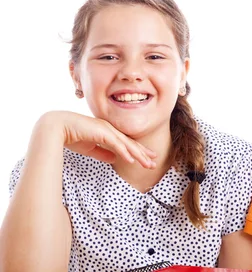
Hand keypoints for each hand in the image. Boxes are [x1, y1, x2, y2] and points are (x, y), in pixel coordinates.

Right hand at [36, 111, 156, 167]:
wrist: (57, 127)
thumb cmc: (71, 136)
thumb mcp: (90, 148)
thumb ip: (102, 153)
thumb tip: (114, 159)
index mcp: (108, 132)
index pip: (127, 143)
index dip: (138, 151)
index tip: (148, 158)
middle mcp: (110, 130)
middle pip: (131, 144)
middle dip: (143, 153)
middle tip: (154, 162)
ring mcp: (107, 130)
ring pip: (127, 144)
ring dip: (138, 155)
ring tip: (148, 164)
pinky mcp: (102, 132)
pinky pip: (116, 144)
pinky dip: (125, 152)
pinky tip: (132, 160)